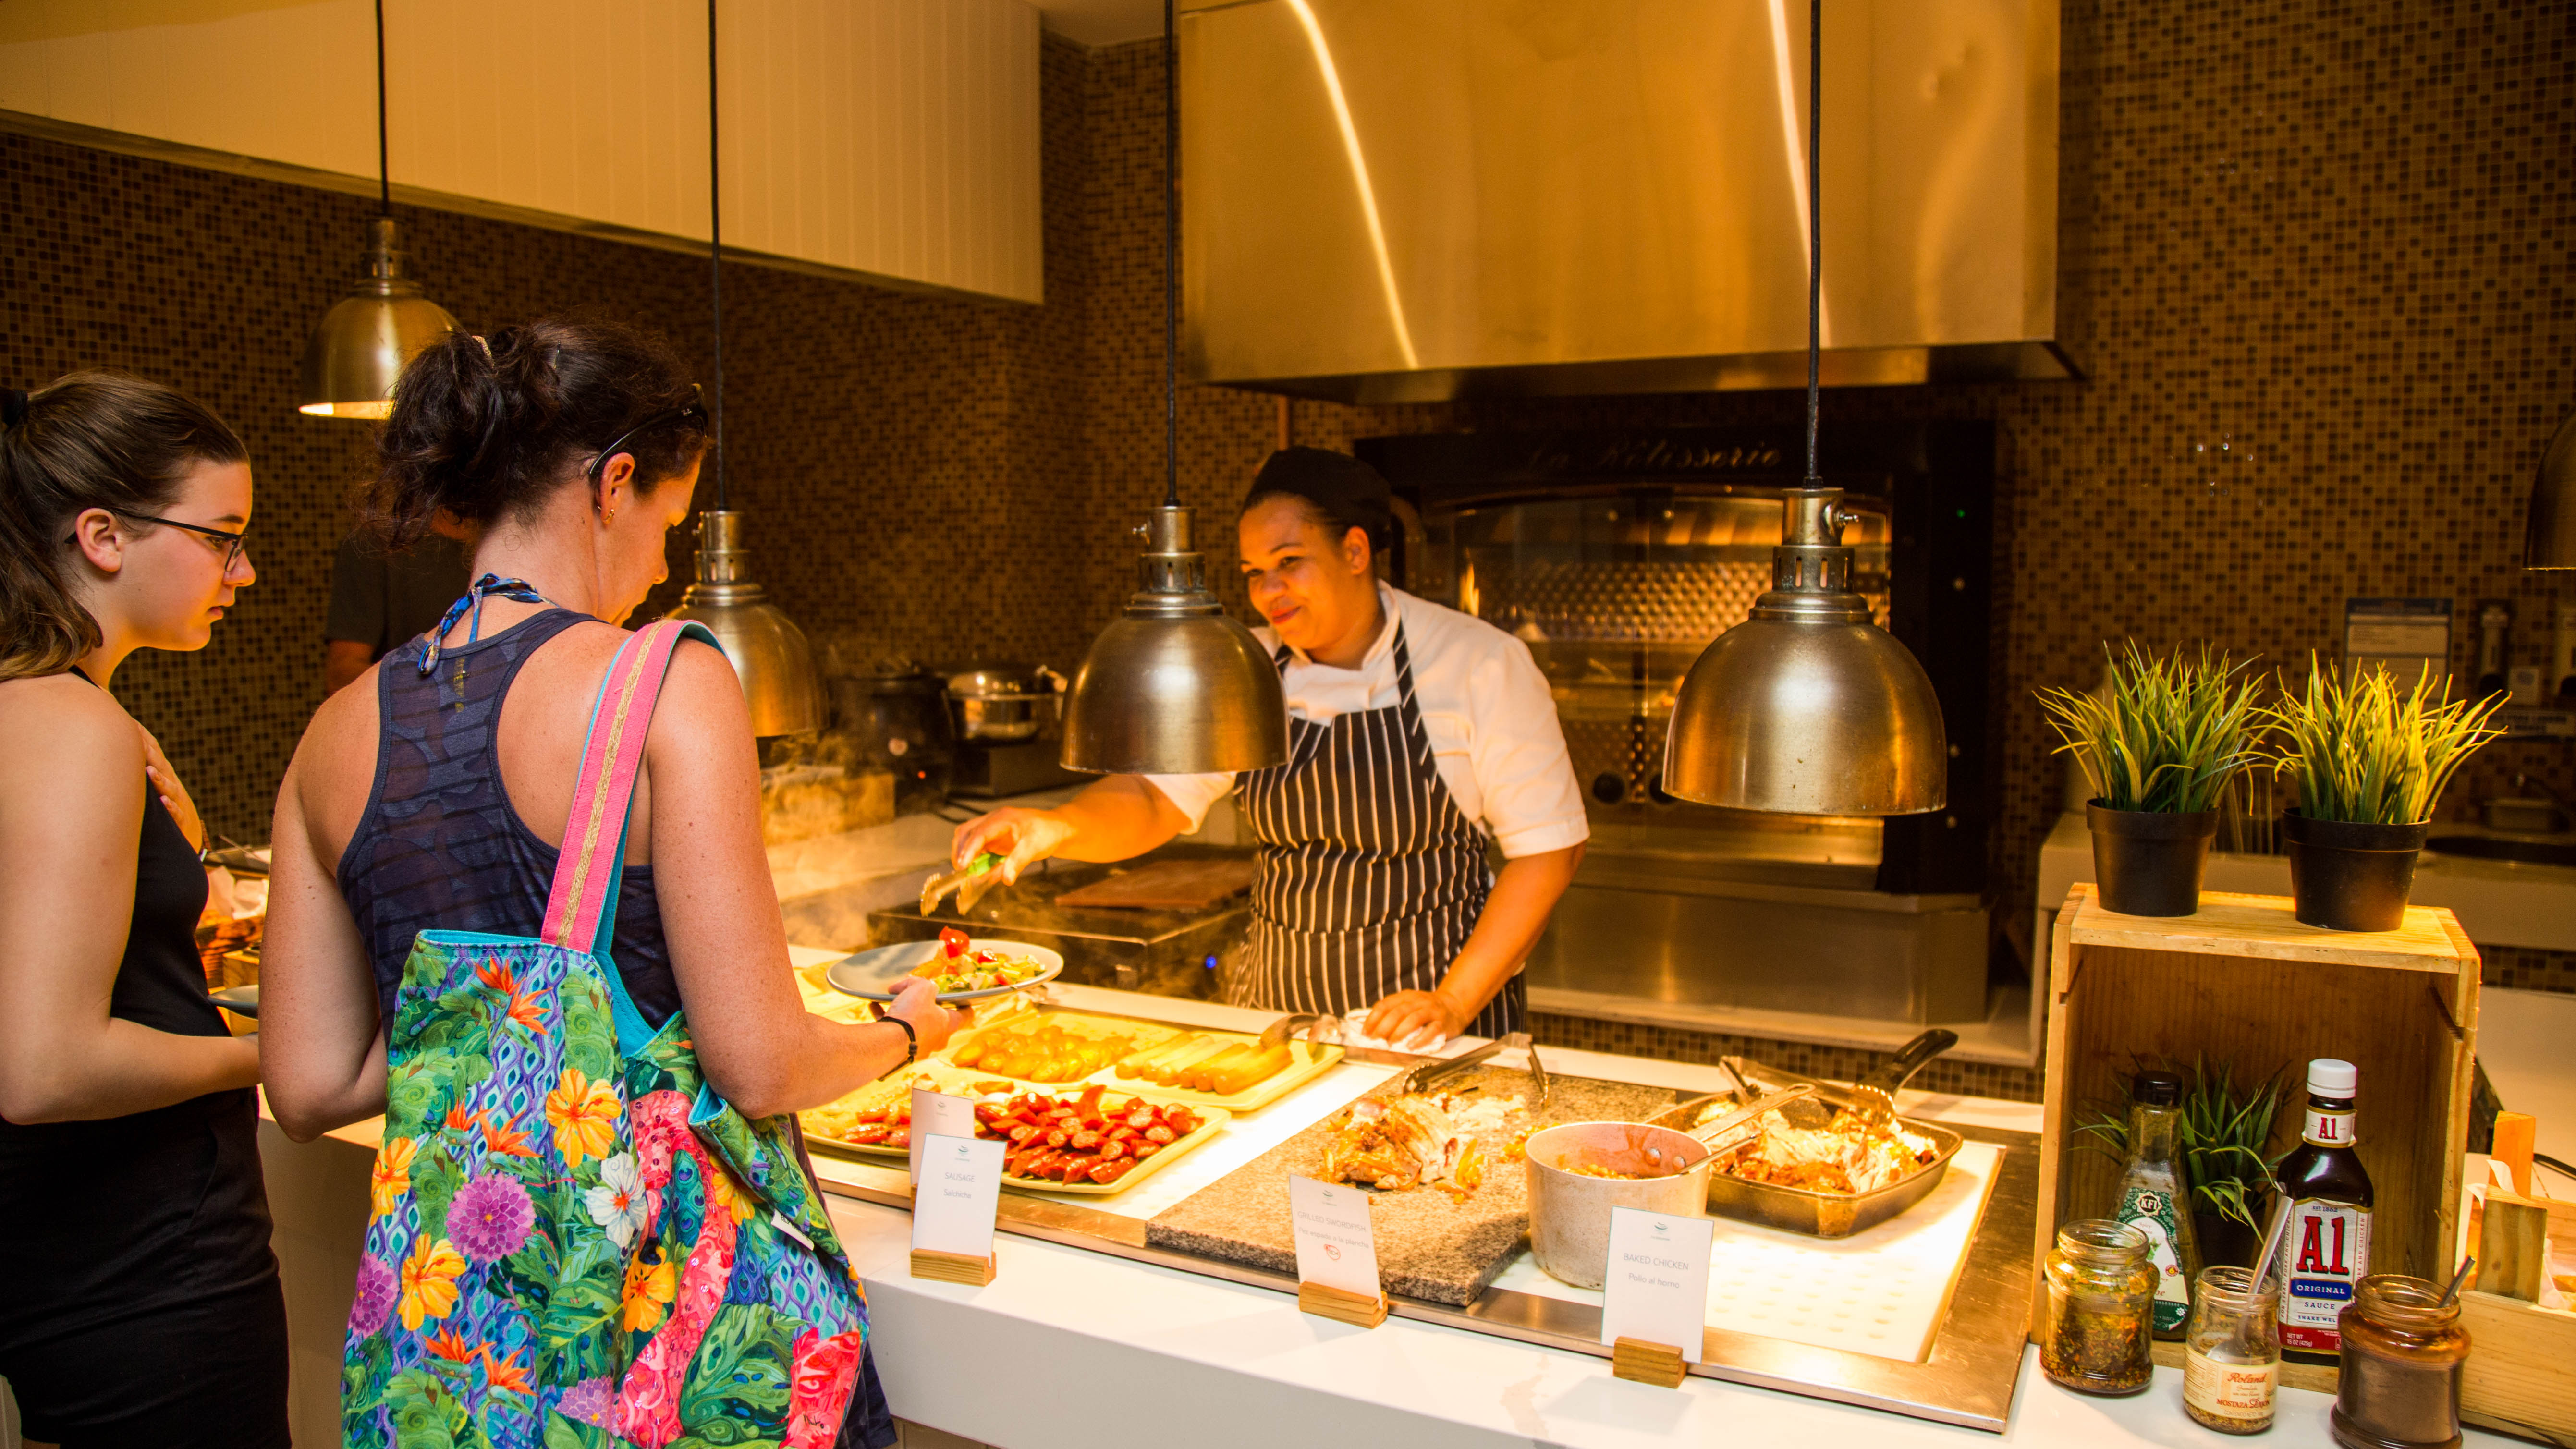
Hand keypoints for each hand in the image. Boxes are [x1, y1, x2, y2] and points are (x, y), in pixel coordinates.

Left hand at [136, 724, 203, 851]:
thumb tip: (101, 748)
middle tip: (137, 743)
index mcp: (161, 773)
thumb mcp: (146, 783)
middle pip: (161, 766)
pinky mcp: (180, 819)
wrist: (182, 828)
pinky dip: (170, 807)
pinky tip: (163, 802)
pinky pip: (176, 813)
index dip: (143, 740)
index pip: (153, 753)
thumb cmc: (157, 803)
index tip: (129, 726)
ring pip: (169, 789)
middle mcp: (170, 784)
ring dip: (159, 780)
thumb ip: (132, 768)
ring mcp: (176, 800)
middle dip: (150, 754)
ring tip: (149, 772)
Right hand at [883, 975, 969, 1057]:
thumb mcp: (922, 988)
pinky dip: (885, 1018)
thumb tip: (909, 986)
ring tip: (890, 997)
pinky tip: (874, 1006)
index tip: (959, 997)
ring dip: (903, 1011)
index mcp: (949, 1024)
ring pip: (913, 1025)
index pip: (966, 1015)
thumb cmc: (913, 1016)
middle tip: (915, 995)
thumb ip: (921, 984)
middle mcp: (937, 1039)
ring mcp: (919, 1047)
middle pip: (936, 1019)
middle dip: (925, 1006)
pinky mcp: (900, 1051)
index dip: (964, 1004)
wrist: (890, 1042)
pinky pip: (894, 1031)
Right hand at [950, 808, 1076, 883]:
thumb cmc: (1047, 832)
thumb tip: (1006, 879)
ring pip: (968, 838)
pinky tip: (981, 871)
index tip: (962, 866)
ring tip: (969, 872)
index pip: (979, 833)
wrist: (1056, 829)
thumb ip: (1018, 862)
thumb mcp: (1035, 847)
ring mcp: (991, 829)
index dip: (969, 850)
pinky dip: (975, 859)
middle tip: (961, 871)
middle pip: (966, 832)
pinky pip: (978, 847)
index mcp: (1003, 818)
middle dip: (960, 851)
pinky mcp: (993, 838)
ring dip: (965, 855)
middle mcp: (993, 820)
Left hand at [1362, 988, 1470, 1049]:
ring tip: (1391, 1043)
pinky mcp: (1443, 1022)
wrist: (1454, 1006)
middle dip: (1384, 1026)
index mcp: (1406, 996)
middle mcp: (1418, 1001)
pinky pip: (1432, 1030)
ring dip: (1400, 1031)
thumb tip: (1371, 1030)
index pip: (1385, 1004)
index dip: (1373, 1019)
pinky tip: (1412, 1047)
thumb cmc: (1426, 1009)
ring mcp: (1431, 1010)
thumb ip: (1393, 1013)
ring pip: (1414, 1018)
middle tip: (1376, 1040)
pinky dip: (1421, 1039)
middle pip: (1398, 1012)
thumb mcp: (1408, 1005)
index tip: (1365, 1033)